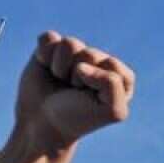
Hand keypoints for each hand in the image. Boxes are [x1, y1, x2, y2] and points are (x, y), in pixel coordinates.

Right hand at [14, 31, 134, 151]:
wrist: (42, 123)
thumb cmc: (78, 119)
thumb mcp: (111, 111)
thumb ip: (113, 84)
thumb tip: (81, 65)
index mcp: (121, 77)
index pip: (112, 65)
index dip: (98, 83)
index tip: (91, 99)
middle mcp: (100, 62)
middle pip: (91, 54)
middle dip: (79, 77)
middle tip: (74, 92)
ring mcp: (76, 54)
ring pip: (69, 44)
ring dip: (61, 68)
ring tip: (61, 82)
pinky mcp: (52, 48)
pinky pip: (49, 38)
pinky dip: (44, 56)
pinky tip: (47, 69)